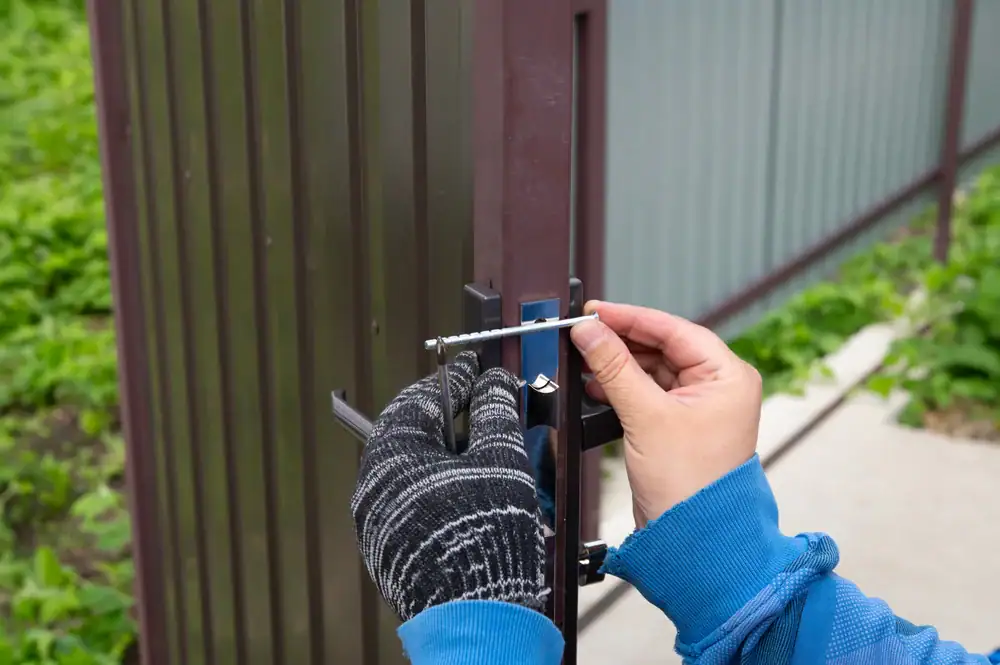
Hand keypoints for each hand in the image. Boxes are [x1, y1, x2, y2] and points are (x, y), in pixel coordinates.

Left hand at [351, 351, 546, 621]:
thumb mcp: (500, 459)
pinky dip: (444, 488)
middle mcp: (372, 485)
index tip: (477, 368)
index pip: (421, 397)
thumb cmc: (482, 534)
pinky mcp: (390, 547)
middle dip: (454, 420)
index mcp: (390, 453)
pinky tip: (475, 494)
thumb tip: (493, 381)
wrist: (474, 616)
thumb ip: (495, 412)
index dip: (455, 380)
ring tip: (489, 456)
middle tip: (486, 409)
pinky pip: (415, 502)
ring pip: (416, 470)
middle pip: (415, 434)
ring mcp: (377, 520)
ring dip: (451, 457)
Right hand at [570, 301, 761, 527]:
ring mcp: (699, 407)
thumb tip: (589, 332)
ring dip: (618, 365)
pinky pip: (647, 393)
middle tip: (584, 334)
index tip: (595, 312)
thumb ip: (614, 368)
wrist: (692, 540)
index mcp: (727, 376)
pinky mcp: (679, 425)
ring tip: (585, 360)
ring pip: (652, 370)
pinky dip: (622, 388)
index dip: (631, 318)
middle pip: (662, 347)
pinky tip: (596, 386)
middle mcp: (718, 387)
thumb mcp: (646, 416)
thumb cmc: (690, 485)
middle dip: (621, 342)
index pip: (674, 330)